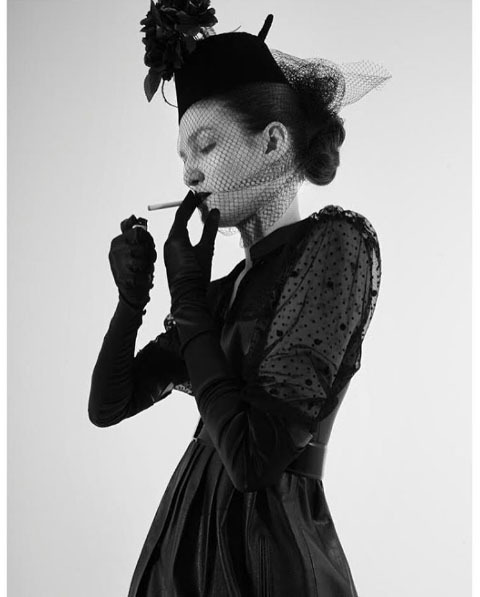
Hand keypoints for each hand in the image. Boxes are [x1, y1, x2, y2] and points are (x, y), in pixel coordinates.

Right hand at [109, 215, 156, 309]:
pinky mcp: (122, 279)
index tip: (147, 246)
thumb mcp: (138, 246)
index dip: (148, 240)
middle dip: (149, 254)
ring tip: (144, 270)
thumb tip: (134, 216)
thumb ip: (135, 230)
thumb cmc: (139, 267)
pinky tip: (142, 280)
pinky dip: (146, 279)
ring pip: (143, 260)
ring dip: (148, 266)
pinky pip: (143, 275)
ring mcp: (117, 265)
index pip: (138, 232)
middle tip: (148, 260)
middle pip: (142, 245)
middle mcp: (114, 251)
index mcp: (118, 241)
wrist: (133, 293)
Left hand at [163, 191, 219, 307]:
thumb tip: (214, 211)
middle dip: (188, 209)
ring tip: (196, 211)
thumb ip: (210, 230)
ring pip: (177, 230)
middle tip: (198, 199)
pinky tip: (191, 231)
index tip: (197, 192)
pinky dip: (185, 231)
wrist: (187, 296)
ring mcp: (169, 251)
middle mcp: (169, 242)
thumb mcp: (206, 250)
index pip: (182, 214)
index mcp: (176, 238)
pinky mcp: (172, 258)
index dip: (190, 202)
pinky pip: (177, 239)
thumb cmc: (197, 274)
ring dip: (186, 220)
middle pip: (178, 221)